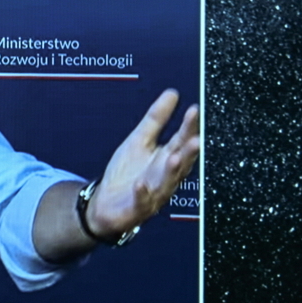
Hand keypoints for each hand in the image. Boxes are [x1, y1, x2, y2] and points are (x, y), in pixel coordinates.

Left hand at [88, 89, 200, 238]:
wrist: (105, 205)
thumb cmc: (127, 173)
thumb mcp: (139, 140)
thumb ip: (156, 119)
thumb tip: (172, 93)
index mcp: (167, 159)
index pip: (181, 141)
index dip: (189, 127)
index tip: (194, 110)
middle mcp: (165, 177)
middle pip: (180, 163)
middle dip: (188, 152)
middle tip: (196, 138)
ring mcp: (153, 194)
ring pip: (166, 183)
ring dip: (171, 171)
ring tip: (174, 157)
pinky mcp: (136, 209)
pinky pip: (141, 202)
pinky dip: (142, 194)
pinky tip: (141, 185)